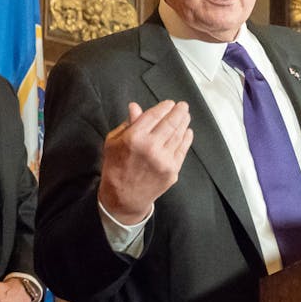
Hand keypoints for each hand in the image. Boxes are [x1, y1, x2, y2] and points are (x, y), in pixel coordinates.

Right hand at [98, 101, 192, 223]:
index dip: (164, 107)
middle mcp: (151, 147)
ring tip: (185, 116)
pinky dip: (186, 138)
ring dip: (184, 123)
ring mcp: (164, 159)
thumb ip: (128, 124)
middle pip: (170, 123)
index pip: (154, 115)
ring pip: (178, 135)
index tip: (169, 103)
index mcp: (134, 138)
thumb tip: (135, 107)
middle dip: (179, 112)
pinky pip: (182, 150)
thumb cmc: (115, 167)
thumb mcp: (113, 143)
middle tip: (183, 106)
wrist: (123, 198)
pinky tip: (187, 132)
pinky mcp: (172, 170)